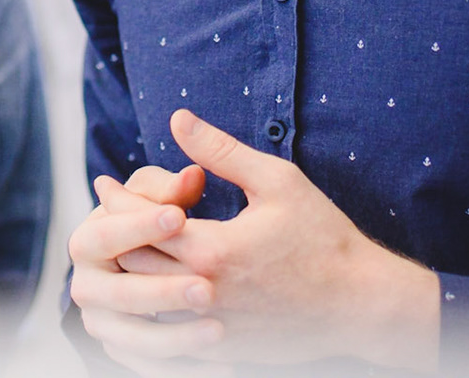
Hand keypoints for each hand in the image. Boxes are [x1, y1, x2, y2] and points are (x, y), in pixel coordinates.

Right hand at [69, 163, 228, 377]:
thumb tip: (193, 176)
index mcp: (86, 243)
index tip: (180, 217)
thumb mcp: (159, 198)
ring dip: (176, 338)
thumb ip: (172, 188)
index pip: (105, 235)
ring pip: (135, 339)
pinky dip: (183, 370)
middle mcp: (86, 287)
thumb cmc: (158, 219)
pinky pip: (150, 368)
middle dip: (163, 292)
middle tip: (207, 289)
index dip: (140, 225)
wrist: (148, 262)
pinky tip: (222, 366)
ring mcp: (102, 324)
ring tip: (219, 330)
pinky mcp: (122, 352)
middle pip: (120, 294)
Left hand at [136, 109, 439, 372]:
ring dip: (129, 275)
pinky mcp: (224, 351)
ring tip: (121, 248)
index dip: (117, 201)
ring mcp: (213, 328)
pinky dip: (151, 311)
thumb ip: (221, 150)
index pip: (140, 224)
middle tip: (105, 214)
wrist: (363, 304)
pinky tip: (149, 291)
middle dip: (115, 236)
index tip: (106, 185)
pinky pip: (168, 336)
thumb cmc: (324, 237)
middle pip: (133, 265)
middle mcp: (205, 294)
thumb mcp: (277, 181)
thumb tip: (178, 118)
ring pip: (145, 304)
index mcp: (213, 250)